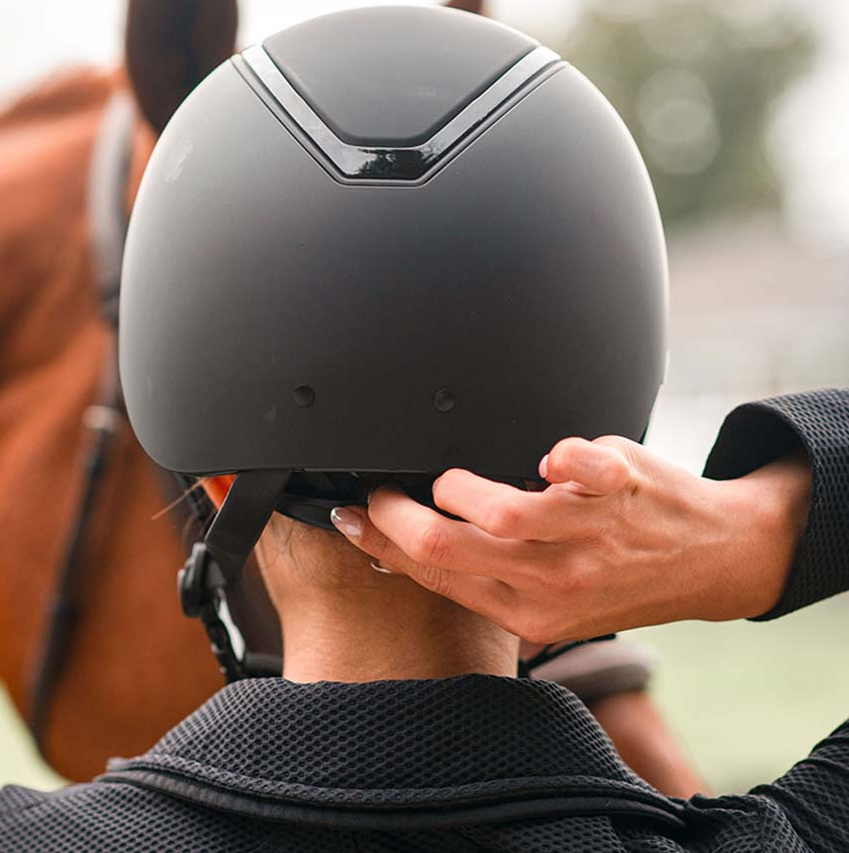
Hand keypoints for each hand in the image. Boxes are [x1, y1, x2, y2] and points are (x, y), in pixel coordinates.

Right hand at [330, 437, 810, 643]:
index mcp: (531, 612)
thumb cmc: (624, 576)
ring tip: (454, 478)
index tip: (357, 516)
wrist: (712, 561)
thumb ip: (492, 582)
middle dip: (397, 513)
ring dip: (460, 485)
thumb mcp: (554, 604)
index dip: (384, 544)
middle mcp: (556, 580)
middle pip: (447, 547)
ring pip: (497, 509)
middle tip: (385, 491)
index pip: (437, 578)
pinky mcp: (620, 489)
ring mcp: (589, 534)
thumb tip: (414, 552)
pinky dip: (558, 456)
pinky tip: (548, 459)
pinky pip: (573, 465)